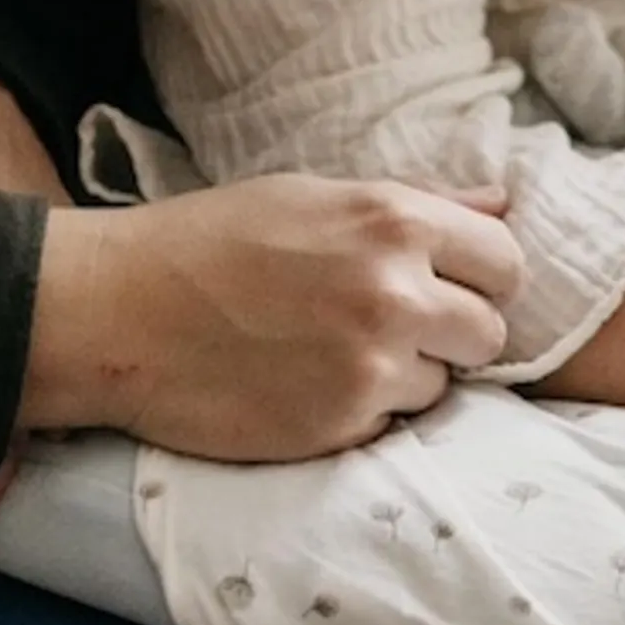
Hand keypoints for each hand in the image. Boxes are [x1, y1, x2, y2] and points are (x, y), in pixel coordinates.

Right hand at [26, 173, 522, 462]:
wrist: (118, 311)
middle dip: (453, 333)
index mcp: (395, 221)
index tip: (453, 285)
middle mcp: (395, 294)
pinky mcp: (338, 428)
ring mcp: (369, 368)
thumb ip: (419, 204)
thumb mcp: (318, 196)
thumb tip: (503, 203)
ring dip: (406, 377)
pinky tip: (307, 385)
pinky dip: (361, 412)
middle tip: (397, 327)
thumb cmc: (213, 240)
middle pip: (489, 333)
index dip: (483, 277)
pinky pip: (388, 425)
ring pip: (441, 386)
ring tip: (337, 354)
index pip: (506, 261)